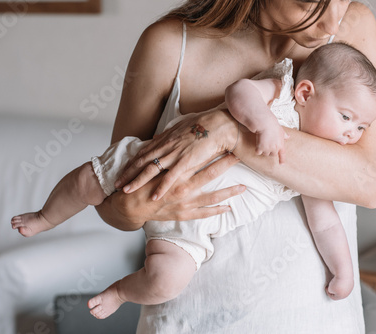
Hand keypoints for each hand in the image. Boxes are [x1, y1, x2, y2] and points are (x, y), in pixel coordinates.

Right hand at [96, 154, 245, 230]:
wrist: (131, 204)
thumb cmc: (144, 182)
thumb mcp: (155, 163)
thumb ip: (169, 152)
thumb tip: (179, 138)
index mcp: (176, 170)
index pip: (201, 157)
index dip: (216, 150)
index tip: (229, 142)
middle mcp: (182, 185)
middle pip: (210, 173)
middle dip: (227, 165)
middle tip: (241, 157)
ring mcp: (184, 201)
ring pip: (212, 196)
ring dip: (229, 191)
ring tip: (244, 187)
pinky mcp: (184, 213)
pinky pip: (204, 213)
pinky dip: (217, 210)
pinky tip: (229, 208)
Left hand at [115, 109, 237, 200]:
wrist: (218, 124)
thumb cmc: (203, 123)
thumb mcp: (180, 125)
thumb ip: (166, 134)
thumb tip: (156, 137)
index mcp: (165, 138)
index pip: (143, 152)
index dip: (132, 162)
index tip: (123, 170)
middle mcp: (166, 146)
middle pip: (141, 162)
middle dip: (127, 173)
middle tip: (117, 183)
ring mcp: (174, 154)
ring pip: (149, 170)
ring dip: (137, 181)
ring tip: (126, 191)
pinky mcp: (184, 162)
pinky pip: (169, 178)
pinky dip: (160, 188)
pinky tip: (153, 197)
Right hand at [255, 123, 289, 163]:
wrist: (265, 124)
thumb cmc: (273, 126)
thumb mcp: (281, 130)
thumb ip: (284, 135)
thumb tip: (288, 136)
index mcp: (281, 145)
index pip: (282, 154)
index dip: (282, 160)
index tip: (282, 164)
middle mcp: (275, 148)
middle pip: (272, 155)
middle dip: (270, 151)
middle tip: (267, 144)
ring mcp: (268, 149)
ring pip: (265, 153)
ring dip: (263, 150)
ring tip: (262, 141)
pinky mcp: (260, 148)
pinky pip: (258, 152)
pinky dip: (257, 150)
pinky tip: (257, 144)